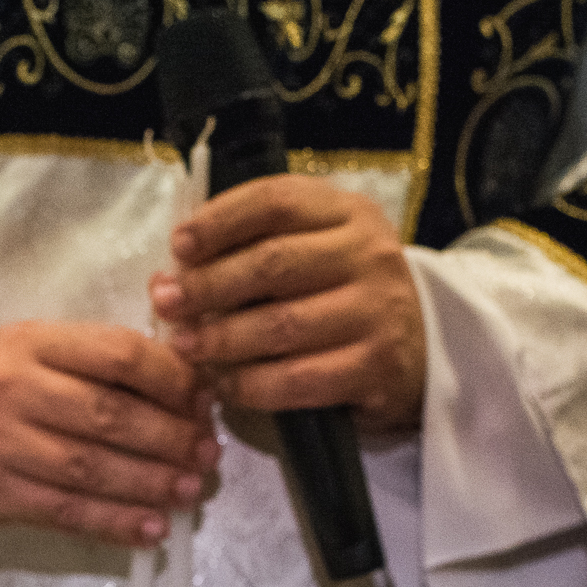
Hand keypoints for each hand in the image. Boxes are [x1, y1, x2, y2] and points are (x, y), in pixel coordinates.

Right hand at [0, 321, 218, 547]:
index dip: (172, 379)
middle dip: (171, 437)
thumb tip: (180, 384)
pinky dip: (114, 523)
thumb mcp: (22, 351)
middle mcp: (10, 390)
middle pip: (110, 415)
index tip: (203, 398)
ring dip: (152, 484)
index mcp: (27, 343)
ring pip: (93, 469)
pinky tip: (150, 529)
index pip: (117, 354)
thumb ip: (90, 361)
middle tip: (207, 452)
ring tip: (190, 490)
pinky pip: (67, 513)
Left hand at [150, 174, 424, 431]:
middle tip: (165, 302)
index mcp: (350, 213)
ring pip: (281, 325)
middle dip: (208, 284)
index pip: (277, 202)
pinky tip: (223, 383)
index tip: (179, 245)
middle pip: (273, 263)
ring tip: (185, 345)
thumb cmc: (346, 295)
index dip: (220, 221)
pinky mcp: (375, 368)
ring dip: (221, 338)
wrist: (421, 351)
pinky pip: (297, 379)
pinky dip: (250, 384)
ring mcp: (377, 313)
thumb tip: (175, 270)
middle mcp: (369, 256)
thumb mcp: (318, 251)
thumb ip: (258, 248)